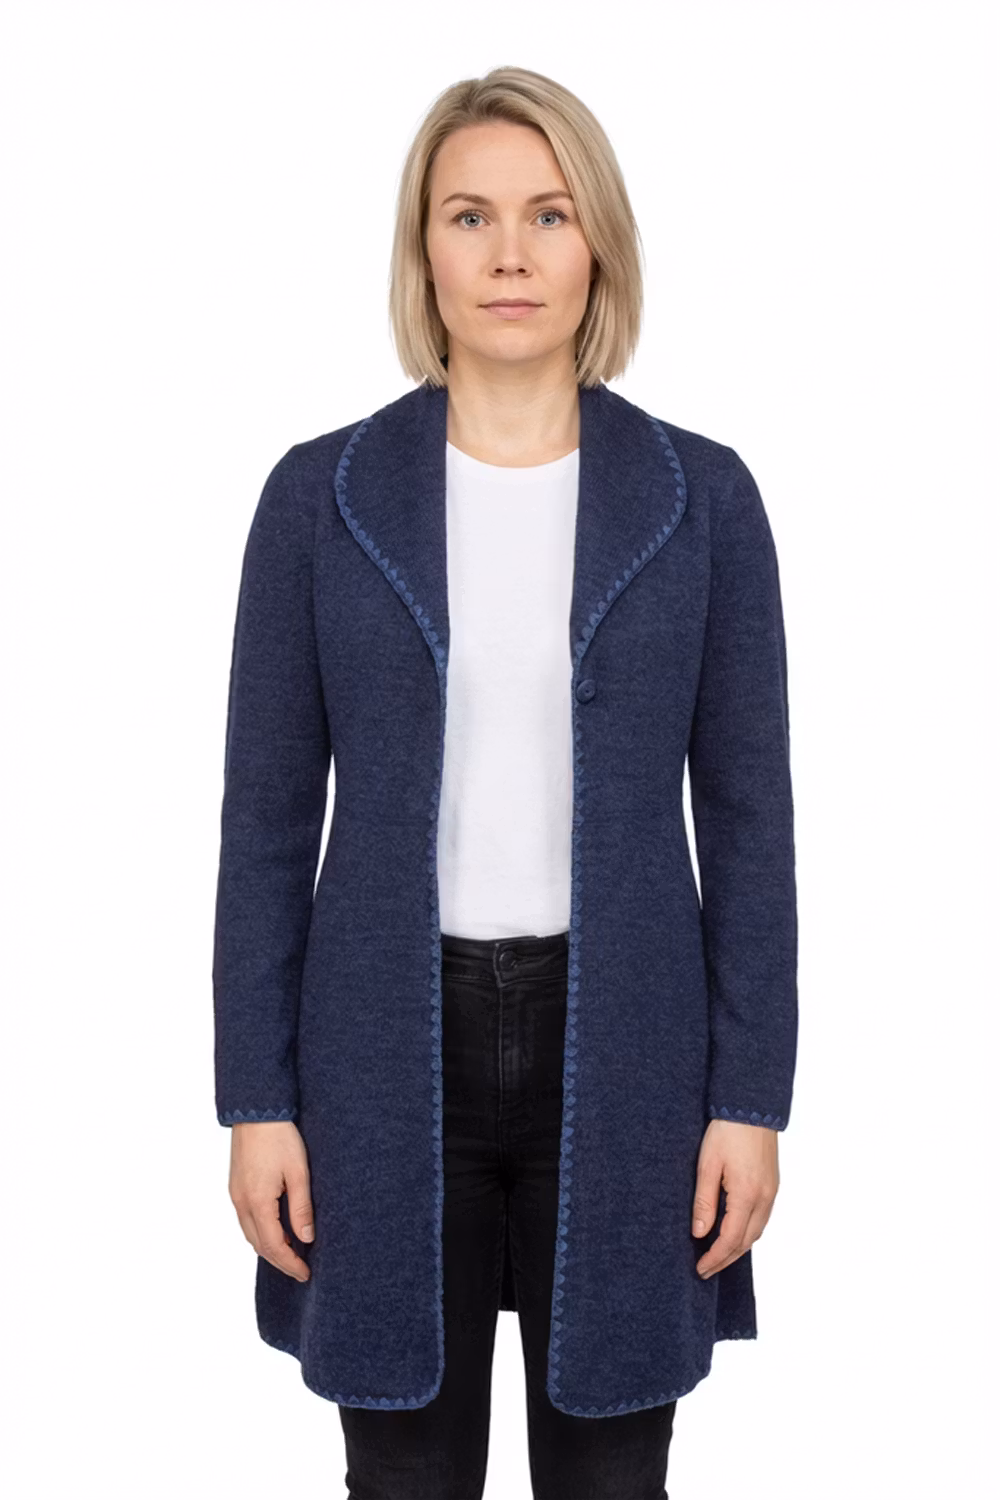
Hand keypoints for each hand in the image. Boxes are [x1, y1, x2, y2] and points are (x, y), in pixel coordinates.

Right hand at [228, 1120, 314, 1281]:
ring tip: (292, 1254)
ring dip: (269, 1247)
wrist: (256, 1110)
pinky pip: (246, 1219)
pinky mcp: (236, 1186)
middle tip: (300, 1270)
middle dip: (279, 1261)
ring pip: (250, 1233)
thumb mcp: (298, 1172)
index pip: (273, 1246)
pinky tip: (277, 1229)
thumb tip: (306, 1238)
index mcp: (257, 1201)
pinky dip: (261, 1231)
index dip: (289, 1263)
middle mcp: (241, 1202)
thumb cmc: (280, 1137)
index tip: (305, 1274)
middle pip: (258, 1244)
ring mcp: (235, 1194)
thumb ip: (302, 1208)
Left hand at [691, 1118, 778, 1278]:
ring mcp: (772, 1192)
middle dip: (726, 1259)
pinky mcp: (773, 1185)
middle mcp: (765, 1198)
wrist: (752, 1107)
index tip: (700, 1269)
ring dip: (737, 1248)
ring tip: (717, 1256)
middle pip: (746, 1241)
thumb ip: (704, 1201)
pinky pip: (762, 1219)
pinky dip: (747, 1232)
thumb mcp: (707, 1165)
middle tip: (706, 1269)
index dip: (715, 1257)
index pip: (730, 1239)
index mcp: (747, 1195)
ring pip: (756, 1232)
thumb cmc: (727, 1132)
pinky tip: (734, 1233)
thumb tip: (699, 1233)